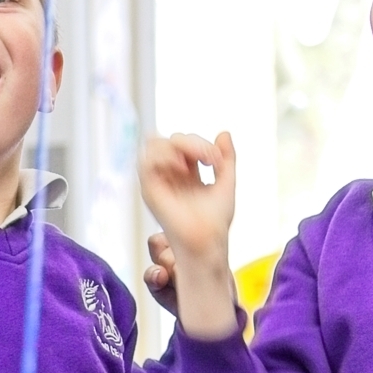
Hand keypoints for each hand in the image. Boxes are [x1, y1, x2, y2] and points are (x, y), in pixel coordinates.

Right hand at [137, 133, 240, 339]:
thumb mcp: (226, 181)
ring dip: (179, 146)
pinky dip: (165, 156)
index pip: (183, 142)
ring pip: (155, 143)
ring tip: (195, 162)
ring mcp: (157, 181)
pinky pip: (146, 159)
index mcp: (184, 173)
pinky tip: (184, 168)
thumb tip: (224, 132)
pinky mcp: (149, 190)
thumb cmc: (216, 220)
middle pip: (169, 139)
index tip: (216, 160)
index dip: (200, 143)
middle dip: (192, 142)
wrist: (208, 241)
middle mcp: (168, 175)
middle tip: (209, 159)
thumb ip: (226, 157)